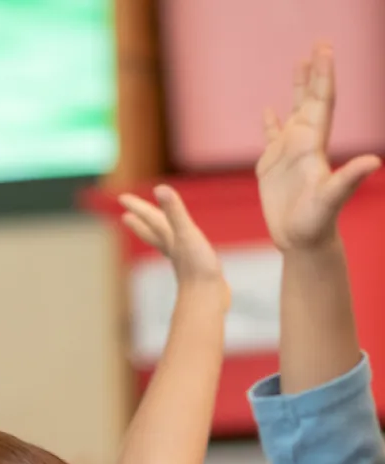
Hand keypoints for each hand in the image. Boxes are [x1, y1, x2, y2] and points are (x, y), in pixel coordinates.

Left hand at [119, 185, 229, 304]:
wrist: (207, 299)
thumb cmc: (197, 267)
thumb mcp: (186, 233)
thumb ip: (174, 212)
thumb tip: (159, 189)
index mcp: (170, 238)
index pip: (150, 218)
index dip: (137, 206)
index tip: (122, 198)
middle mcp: (173, 248)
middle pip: (152, 232)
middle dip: (140, 223)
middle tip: (126, 216)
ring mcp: (183, 261)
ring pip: (166, 244)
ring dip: (158, 236)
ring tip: (157, 232)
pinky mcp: (195, 270)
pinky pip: (183, 256)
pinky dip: (180, 250)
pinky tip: (185, 254)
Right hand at [256, 43, 380, 251]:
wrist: (302, 242)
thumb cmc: (317, 224)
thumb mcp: (333, 199)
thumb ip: (349, 178)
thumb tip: (374, 162)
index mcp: (316, 146)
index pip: (322, 102)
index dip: (323, 76)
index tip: (324, 50)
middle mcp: (304, 145)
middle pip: (310, 100)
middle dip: (314, 72)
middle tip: (318, 43)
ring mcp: (287, 156)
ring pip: (293, 113)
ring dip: (296, 89)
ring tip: (298, 62)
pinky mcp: (271, 169)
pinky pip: (270, 138)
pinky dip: (269, 123)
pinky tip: (267, 110)